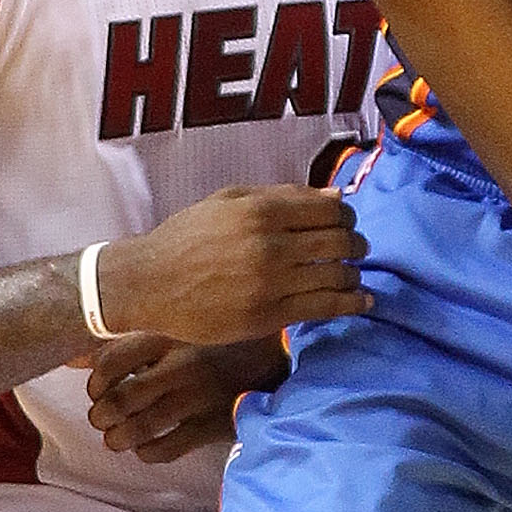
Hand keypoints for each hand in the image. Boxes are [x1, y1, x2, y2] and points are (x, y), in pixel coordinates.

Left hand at [85, 334, 288, 464]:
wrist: (284, 353)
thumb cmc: (222, 337)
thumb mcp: (179, 324)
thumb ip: (133, 338)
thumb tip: (76, 358)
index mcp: (168, 334)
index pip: (109, 362)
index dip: (95, 382)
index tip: (98, 390)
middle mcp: (180, 365)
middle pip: (119, 399)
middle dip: (102, 415)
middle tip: (103, 419)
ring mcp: (198, 397)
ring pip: (139, 428)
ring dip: (118, 439)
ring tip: (116, 439)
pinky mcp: (214, 424)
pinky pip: (167, 448)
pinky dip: (148, 453)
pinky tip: (147, 448)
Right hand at [95, 187, 368, 349]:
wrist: (149, 283)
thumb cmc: (187, 237)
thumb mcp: (229, 202)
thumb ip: (283, 196)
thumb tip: (336, 196)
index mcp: (261, 211)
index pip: (330, 211)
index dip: (347, 218)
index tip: (347, 225)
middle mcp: (271, 245)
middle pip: (340, 242)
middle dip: (356, 245)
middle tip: (356, 250)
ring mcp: (271, 283)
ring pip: (337, 276)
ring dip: (354, 275)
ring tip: (353, 276)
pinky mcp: (269, 316)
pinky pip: (324, 308)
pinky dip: (351, 303)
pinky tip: (361, 301)